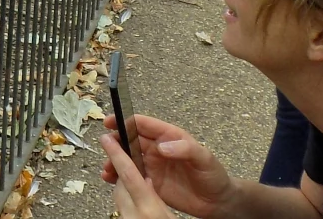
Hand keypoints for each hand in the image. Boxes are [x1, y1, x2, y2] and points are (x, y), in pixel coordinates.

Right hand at [100, 116, 234, 218]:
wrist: (217, 201)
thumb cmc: (214, 174)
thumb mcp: (204, 158)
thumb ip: (185, 149)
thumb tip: (162, 146)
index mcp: (169, 136)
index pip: (143, 124)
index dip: (126, 121)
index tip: (111, 123)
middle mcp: (158, 149)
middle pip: (130, 140)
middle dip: (115, 142)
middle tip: (104, 147)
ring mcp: (153, 166)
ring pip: (127, 159)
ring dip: (114, 161)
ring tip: (106, 169)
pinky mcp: (150, 183)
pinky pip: (131, 177)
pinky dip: (119, 177)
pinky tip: (110, 180)